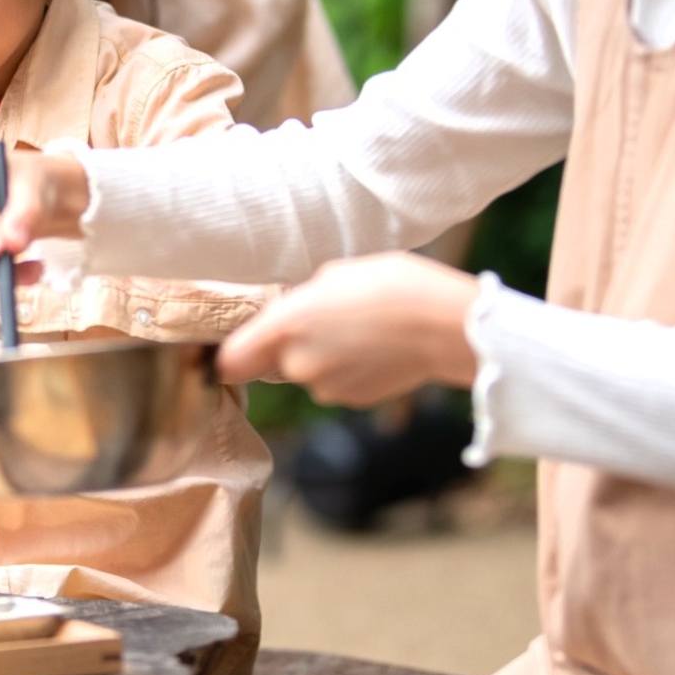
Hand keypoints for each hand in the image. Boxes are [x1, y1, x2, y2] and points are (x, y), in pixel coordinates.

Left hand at [218, 253, 481, 406]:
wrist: (445, 325)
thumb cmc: (390, 286)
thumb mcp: (333, 273)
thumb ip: (298, 300)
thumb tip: (288, 310)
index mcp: (284, 328)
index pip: (229, 362)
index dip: (231, 354)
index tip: (240, 343)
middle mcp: (298, 365)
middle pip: (272, 365)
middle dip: (287, 346)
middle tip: (319, 320)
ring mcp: (327, 389)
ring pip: (306, 374)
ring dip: (320, 356)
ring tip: (355, 329)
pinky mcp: (354, 401)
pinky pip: (335, 384)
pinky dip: (346, 368)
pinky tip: (372, 346)